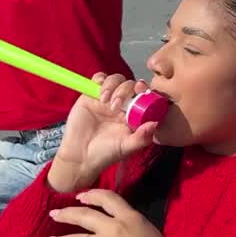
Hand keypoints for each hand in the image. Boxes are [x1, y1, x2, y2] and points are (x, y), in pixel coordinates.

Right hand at [48, 74, 158, 192]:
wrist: (80, 157)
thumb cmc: (106, 153)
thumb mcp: (127, 147)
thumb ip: (142, 137)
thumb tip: (155, 123)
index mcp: (135, 113)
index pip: (144, 95)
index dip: (144, 90)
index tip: (140, 90)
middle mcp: (123, 104)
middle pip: (130, 84)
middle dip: (125, 90)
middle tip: (115, 106)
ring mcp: (107, 98)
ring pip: (116, 79)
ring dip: (113, 86)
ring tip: (105, 102)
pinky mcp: (90, 95)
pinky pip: (99, 78)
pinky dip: (101, 79)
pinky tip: (100, 93)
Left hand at [48, 190, 177, 236]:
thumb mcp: (148, 232)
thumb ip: (130, 227)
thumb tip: (113, 230)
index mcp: (131, 218)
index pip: (107, 199)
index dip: (91, 196)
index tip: (79, 197)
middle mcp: (115, 228)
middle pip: (84, 215)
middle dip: (67, 214)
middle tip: (54, 215)